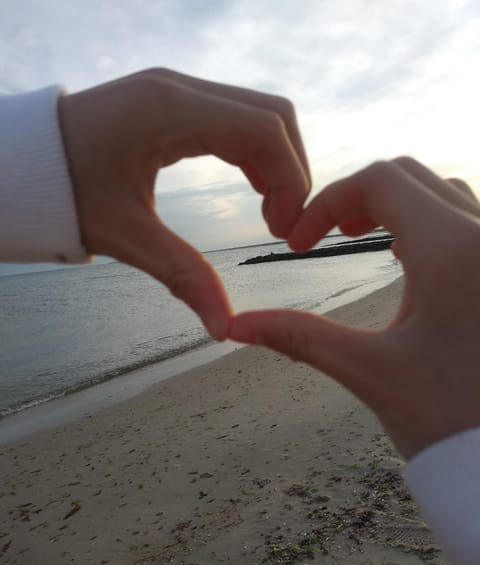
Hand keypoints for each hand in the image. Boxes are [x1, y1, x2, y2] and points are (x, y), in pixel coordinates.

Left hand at [58, 68, 309, 339]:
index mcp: (170, 112)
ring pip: (259, 112)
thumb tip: (224, 329)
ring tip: (269, 211)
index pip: (265, 130)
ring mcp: (177, 88)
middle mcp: (180, 88)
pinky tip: (251, 186)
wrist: (22, 162)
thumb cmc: (62, 191)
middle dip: (291, 170)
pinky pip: (234, 115)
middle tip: (281, 223)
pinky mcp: (172, 99)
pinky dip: (254, 151)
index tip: (284, 230)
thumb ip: (182, 276)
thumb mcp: (124, 235)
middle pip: (273, 114)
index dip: (291, 180)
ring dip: (276, 160)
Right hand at [230, 157, 479, 458]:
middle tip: (325, 236)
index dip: (328, 202)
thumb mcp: (368, 372)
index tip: (298, 244)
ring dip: (395, 205)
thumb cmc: (450, 422)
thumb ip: (299, 337)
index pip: (380, 181)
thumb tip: (233, 327)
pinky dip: (428, 221)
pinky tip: (408, 259)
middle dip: (357, 198)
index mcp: (452, 252)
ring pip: (443, 193)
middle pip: (410, 176)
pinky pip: (467, 221)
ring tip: (361, 240)